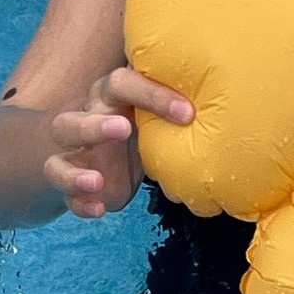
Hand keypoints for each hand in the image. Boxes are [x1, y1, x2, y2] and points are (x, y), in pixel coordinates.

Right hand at [43, 66, 193, 218]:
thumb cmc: (126, 131)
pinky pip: (62, 188)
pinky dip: (78, 201)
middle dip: (98, 123)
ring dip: (76, 168)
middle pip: (78, 113)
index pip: (124, 83)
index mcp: (110, 97)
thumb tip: (234, 115)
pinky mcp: (60, 177)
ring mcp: (68, 149)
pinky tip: (98, 210)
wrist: (72, 152)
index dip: (154, 94)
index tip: (187, 113)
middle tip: (122, 128)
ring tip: (97, 181)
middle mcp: (83, 116)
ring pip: (59, 152)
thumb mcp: (148, 123)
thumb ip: (173, 119)